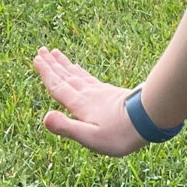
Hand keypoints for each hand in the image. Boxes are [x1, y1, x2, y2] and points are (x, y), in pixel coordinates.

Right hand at [32, 48, 152, 156]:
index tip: (36, 58)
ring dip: (65, 64)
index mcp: (80, 104)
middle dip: (53, 64)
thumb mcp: (91, 137)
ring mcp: (100, 92)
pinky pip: (89, 78)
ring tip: (57, 53)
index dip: (46, 73)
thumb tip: (45, 117)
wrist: (150, 119)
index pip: (58, 87)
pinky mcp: (110, 93)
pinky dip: (80, 72)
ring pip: (77, 75)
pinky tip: (79, 70)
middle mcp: (87, 94)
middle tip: (42, 50)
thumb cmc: (120, 134)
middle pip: (66, 76)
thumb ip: (67, 127)